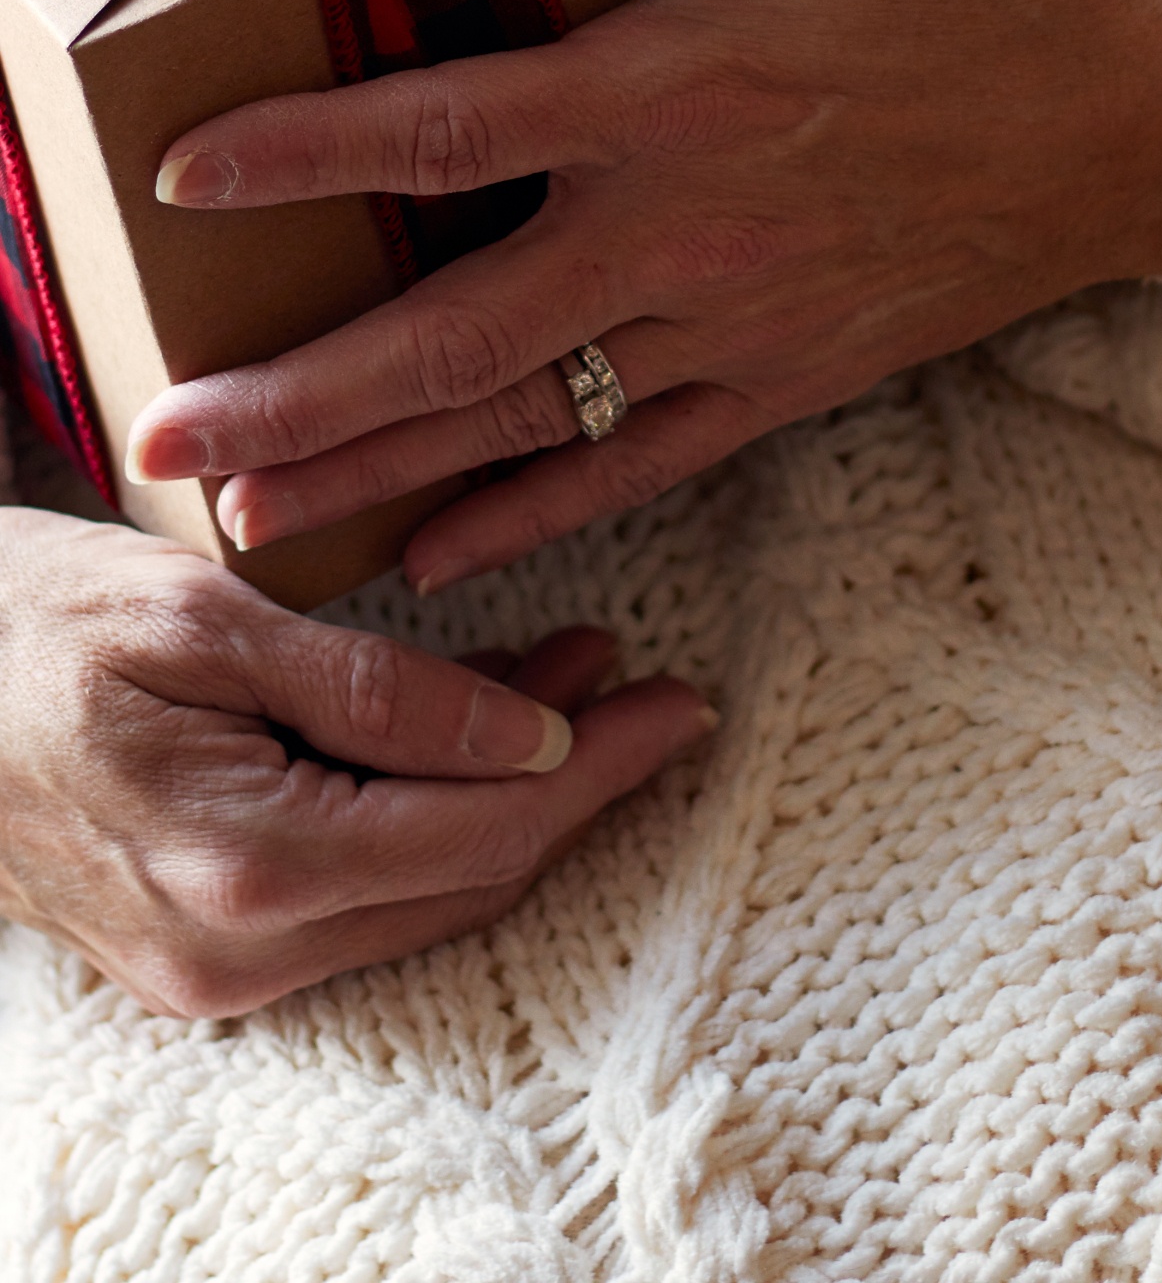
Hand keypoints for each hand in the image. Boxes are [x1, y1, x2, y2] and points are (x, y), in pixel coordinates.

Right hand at [0, 506, 709, 1014]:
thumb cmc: (28, 624)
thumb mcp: (200, 615)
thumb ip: (373, 690)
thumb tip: (530, 738)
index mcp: (247, 863)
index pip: (482, 828)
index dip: (593, 764)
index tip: (672, 700)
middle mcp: (240, 952)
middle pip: (468, 875)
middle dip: (573, 780)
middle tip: (643, 686)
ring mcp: (216, 971)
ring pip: (421, 891)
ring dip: (509, 794)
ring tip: (572, 684)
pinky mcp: (202, 955)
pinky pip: (359, 896)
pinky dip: (430, 819)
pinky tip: (466, 739)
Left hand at [129, 0, 1161, 590]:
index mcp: (688, 88)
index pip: (456, 128)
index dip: (309, 152)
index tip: (185, 179)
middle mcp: (692, 226)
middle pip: (459, 329)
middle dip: (302, 395)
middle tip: (168, 445)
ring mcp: (743, 320)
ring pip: (533, 418)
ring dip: (383, 477)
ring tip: (255, 529)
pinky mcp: (797, 376)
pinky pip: (648, 464)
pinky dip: (541, 511)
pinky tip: (450, 550)